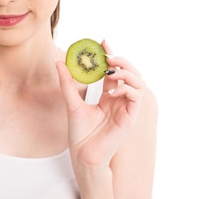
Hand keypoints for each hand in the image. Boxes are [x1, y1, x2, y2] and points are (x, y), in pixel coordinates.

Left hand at [56, 41, 145, 172]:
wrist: (84, 156)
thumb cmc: (80, 134)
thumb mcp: (72, 103)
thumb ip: (68, 83)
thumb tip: (60, 62)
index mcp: (108, 96)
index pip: (114, 71)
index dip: (111, 55)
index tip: (102, 43)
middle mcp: (119, 100)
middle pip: (130, 73)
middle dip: (120, 60)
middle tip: (107, 55)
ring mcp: (126, 108)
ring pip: (138, 81)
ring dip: (126, 72)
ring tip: (110, 72)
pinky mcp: (130, 117)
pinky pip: (136, 96)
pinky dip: (126, 88)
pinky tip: (111, 91)